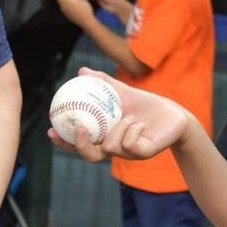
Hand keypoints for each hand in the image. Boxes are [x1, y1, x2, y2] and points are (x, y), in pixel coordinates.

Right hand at [48, 68, 190, 162]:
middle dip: (80, 145)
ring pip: (110, 147)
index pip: (80, 144)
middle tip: (81, 129)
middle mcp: (115, 149)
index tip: (51, 129)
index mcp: (106, 137)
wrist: (175, 114)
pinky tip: (140, 123)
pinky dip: (132, 130)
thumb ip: (104, 83)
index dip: (63, 141)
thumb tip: (81, 71)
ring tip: (129, 117)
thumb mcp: (124, 92)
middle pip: (90, 155)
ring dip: (118, 129)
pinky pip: (130, 144)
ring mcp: (129, 154)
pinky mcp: (143, 153)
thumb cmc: (148, 106)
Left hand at [56, 0, 94, 24]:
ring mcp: (64, 12)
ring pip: (62, 5)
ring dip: (66, 2)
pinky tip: (76, 7)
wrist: (86, 20)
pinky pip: (65, 9)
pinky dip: (68, 7)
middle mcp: (63, 6)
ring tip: (74, 1)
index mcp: (66, 1)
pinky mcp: (67, 15)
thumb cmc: (85, 9)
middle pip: (60, 0)